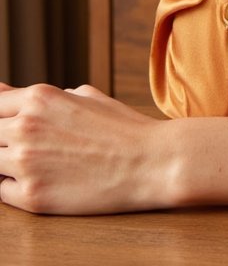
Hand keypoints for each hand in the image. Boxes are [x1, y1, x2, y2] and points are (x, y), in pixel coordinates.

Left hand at [0, 82, 165, 213]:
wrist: (151, 161)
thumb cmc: (122, 128)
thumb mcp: (86, 96)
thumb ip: (45, 96)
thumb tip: (10, 93)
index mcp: (39, 97)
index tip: (6, 126)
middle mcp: (25, 127)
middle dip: (2, 140)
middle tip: (26, 146)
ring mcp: (25, 163)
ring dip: (4, 164)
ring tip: (35, 163)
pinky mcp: (31, 196)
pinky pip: (1, 191)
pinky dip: (13, 186)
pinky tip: (40, 179)